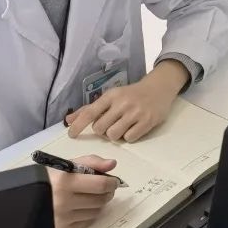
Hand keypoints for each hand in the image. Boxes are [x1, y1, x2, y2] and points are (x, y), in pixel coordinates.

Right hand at [47, 155, 118, 227]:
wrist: (28, 193)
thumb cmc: (50, 176)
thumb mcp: (68, 164)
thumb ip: (91, 162)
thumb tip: (112, 164)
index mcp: (65, 182)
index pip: (100, 185)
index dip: (111, 182)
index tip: (113, 180)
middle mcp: (64, 202)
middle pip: (100, 200)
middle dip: (107, 193)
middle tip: (106, 188)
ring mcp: (63, 218)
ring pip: (96, 212)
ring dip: (99, 203)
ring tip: (92, 196)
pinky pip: (87, 222)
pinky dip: (89, 214)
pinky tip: (83, 206)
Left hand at [65, 61, 188, 142]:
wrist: (158, 88)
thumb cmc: (131, 94)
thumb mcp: (111, 97)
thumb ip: (89, 109)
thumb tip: (68, 120)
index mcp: (111, 96)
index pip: (90, 112)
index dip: (78, 125)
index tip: (71, 135)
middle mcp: (122, 103)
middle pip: (100, 128)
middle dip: (102, 131)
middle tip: (110, 125)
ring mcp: (135, 113)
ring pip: (113, 135)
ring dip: (114, 135)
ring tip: (121, 127)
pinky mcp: (147, 122)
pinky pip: (129, 138)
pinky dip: (129, 137)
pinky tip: (133, 128)